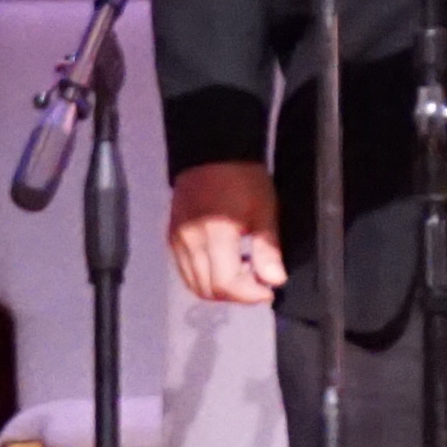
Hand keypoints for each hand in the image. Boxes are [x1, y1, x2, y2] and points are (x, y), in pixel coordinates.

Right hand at [166, 164, 285, 307]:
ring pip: (194, 285)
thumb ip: (267, 249)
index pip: (227, 284)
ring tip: (242, 273)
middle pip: (209, 290)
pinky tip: (223, 263)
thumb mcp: (264, 210)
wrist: (211, 151)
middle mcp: (191, 242)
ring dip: (220, 288)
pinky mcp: (172, 237)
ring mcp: (177, 241)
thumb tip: (274, 280)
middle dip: (236, 295)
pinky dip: (205, 277)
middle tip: (257, 282)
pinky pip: (186, 271)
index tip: (268, 289)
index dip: (250, 294)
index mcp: (216, 234)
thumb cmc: (243, 177)